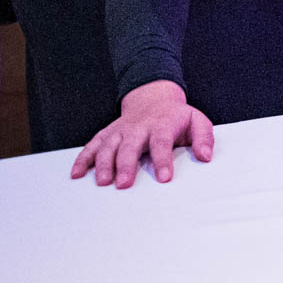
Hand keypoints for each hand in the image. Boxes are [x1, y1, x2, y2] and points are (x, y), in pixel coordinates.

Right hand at [71, 80, 214, 187]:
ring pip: (108, 146)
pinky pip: (92, 146)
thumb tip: (205, 156)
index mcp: (161, 124)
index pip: (162, 142)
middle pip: (130, 145)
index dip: (162, 160)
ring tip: (102, 182)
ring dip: (103, 164)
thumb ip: (203, 138)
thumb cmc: (176, 117)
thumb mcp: (197, 121)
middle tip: (124, 184)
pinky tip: (76, 175)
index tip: (164, 178)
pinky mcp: (107, 134)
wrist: (153, 98)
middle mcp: (138, 127)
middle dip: (126, 164)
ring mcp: (120, 130)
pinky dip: (82, 159)